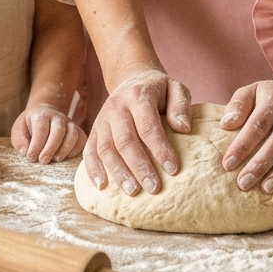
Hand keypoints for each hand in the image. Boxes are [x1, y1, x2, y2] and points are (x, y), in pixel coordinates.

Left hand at [12, 103, 85, 163]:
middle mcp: (57, 117)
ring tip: (56, 160)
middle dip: (50, 148)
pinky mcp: (78, 131)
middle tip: (43, 161)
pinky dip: (75, 150)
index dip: (36, 145)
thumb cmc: (29, 127)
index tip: (31, 157)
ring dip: (65, 149)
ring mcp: (70, 123)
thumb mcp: (19, 130)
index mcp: (41, 115)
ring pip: (73, 134)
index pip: (41, 129)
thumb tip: (26, 152)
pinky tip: (65, 158)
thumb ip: (20, 141)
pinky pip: (81, 140)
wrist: (44, 114)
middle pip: (58, 131)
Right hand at [82, 68, 190, 195]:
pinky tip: (102, 186)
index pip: (148, 126)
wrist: (131, 79)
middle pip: (125, 140)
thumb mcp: (176, 89)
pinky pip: (89, 150)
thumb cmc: (158, 90)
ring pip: (106, 148)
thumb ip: (181, 106)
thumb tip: (183, 129)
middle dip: (139, 167)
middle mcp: (117, 107)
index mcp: (138, 96)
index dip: (160, 149)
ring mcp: (102, 118)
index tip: (173, 169)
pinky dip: (93, 169)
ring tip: (133, 192)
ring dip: (118, 172)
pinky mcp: (94, 129)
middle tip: (154, 188)